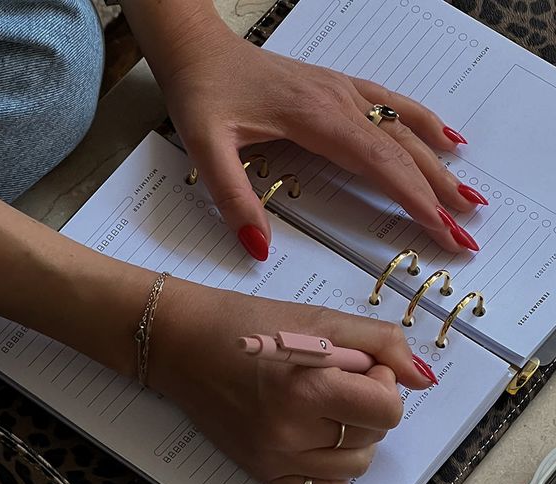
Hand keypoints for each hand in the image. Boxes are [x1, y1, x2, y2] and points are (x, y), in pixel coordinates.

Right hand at [148, 280, 435, 483]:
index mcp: (307, 388)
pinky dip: (330, 474)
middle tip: (337, 382)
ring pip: (353, 469)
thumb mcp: (318, 319)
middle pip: (373, 439)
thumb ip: (379, 342)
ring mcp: (274, 458)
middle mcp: (291, 432)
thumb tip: (422, 378)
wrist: (182, 345)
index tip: (360, 367)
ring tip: (325, 410)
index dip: (383, 383)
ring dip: (354, 440)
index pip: (388, 410)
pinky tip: (315, 443)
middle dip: (369, 407)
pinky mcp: (260, 472)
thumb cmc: (246, 323)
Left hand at [161, 28, 486, 258]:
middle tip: (466, 231)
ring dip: (439, 164)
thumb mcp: (205, 150)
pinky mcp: (336, 88)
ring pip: (404, 129)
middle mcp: (338, 102)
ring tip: (469, 195)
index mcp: (314, 119)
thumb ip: (233, 199)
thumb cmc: (203, 96)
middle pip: (402, 151)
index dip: (413, 199)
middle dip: (438, 193)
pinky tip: (444, 138)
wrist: (198, 50)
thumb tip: (260, 248)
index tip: (441, 231)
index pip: (378, 164)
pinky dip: (424, 123)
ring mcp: (342, 92)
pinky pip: (391, 105)